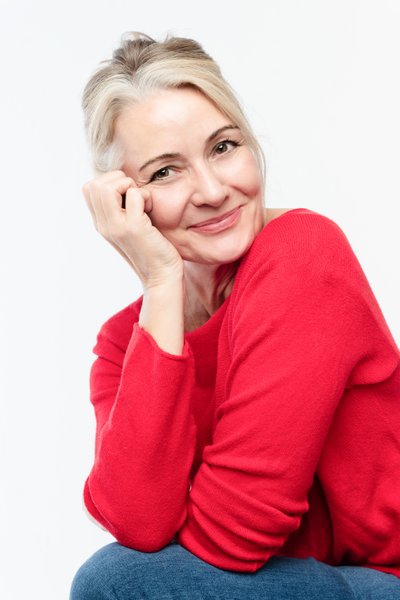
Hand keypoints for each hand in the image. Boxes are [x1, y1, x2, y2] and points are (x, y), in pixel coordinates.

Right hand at [82, 170, 183, 287]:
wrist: (162, 277)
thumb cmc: (152, 250)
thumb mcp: (130, 228)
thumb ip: (121, 210)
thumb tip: (125, 186)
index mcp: (101, 224)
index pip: (89, 188)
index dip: (110, 182)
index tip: (128, 196)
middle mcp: (104, 225)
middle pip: (95, 184)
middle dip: (119, 180)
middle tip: (136, 196)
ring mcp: (117, 227)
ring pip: (108, 186)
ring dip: (130, 185)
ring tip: (142, 202)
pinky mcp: (134, 228)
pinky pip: (135, 194)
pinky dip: (146, 196)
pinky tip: (152, 211)